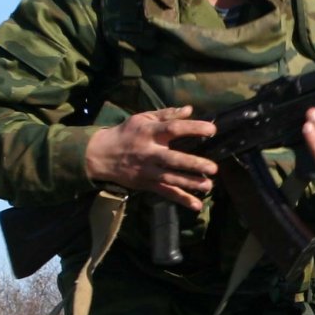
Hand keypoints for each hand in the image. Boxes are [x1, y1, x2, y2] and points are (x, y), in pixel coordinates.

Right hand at [83, 106, 218, 209]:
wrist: (100, 155)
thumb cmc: (126, 133)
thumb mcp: (142, 118)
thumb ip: (167, 114)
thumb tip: (189, 109)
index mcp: (149, 132)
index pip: (173, 129)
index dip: (193, 128)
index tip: (212, 130)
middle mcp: (149, 152)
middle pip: (172, 159)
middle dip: (193, 164)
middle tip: (213, 168)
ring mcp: (148, 171)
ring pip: (171, 178)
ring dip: (190, 183)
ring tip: (209, 186)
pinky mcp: (147, 184)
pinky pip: (166, 192)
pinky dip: (181, 199)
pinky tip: (196, 205)